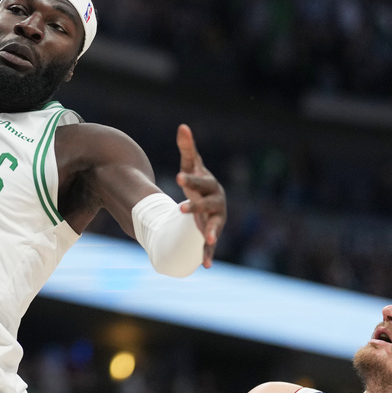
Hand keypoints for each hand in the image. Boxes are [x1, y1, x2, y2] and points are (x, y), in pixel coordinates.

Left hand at [175, 123, 225, 267]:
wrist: (208, 200)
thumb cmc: (197, 180)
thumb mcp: (191, 165)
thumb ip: (187, 148)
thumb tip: (183, 126)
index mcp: (209, 185)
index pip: (199, 181)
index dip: (190, 179)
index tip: (177, 177)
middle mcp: (216, 202)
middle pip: (208, 204)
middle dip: (196, 206)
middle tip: (181, 208)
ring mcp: (215, 219)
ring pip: (215, 226)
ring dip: (211, 232)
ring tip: (208, 240)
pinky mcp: (210, 232)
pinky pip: (211, 245)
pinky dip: (208, 254)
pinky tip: (206, 266)